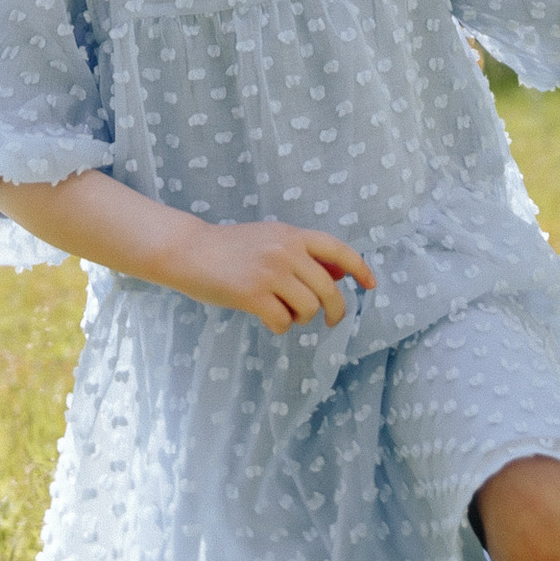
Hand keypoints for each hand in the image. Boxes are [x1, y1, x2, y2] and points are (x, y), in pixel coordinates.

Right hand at [177, 220, 376, 334]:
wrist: (188, 250)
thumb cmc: (230, 248)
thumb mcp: (271, 239)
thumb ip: (304, 255)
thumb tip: (342, 275)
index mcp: (292, 235)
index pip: (338, 249)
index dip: (360, 268)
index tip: (371, 285)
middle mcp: (286, 251)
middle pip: (328, 290)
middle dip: (335, 311)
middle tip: (330, 321)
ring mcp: (270, 273)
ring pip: (308, 309)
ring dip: (300, 318)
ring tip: (282, 311)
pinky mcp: (253, 295)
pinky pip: (282, 322)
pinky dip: (278, 326)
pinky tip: (265, 317)